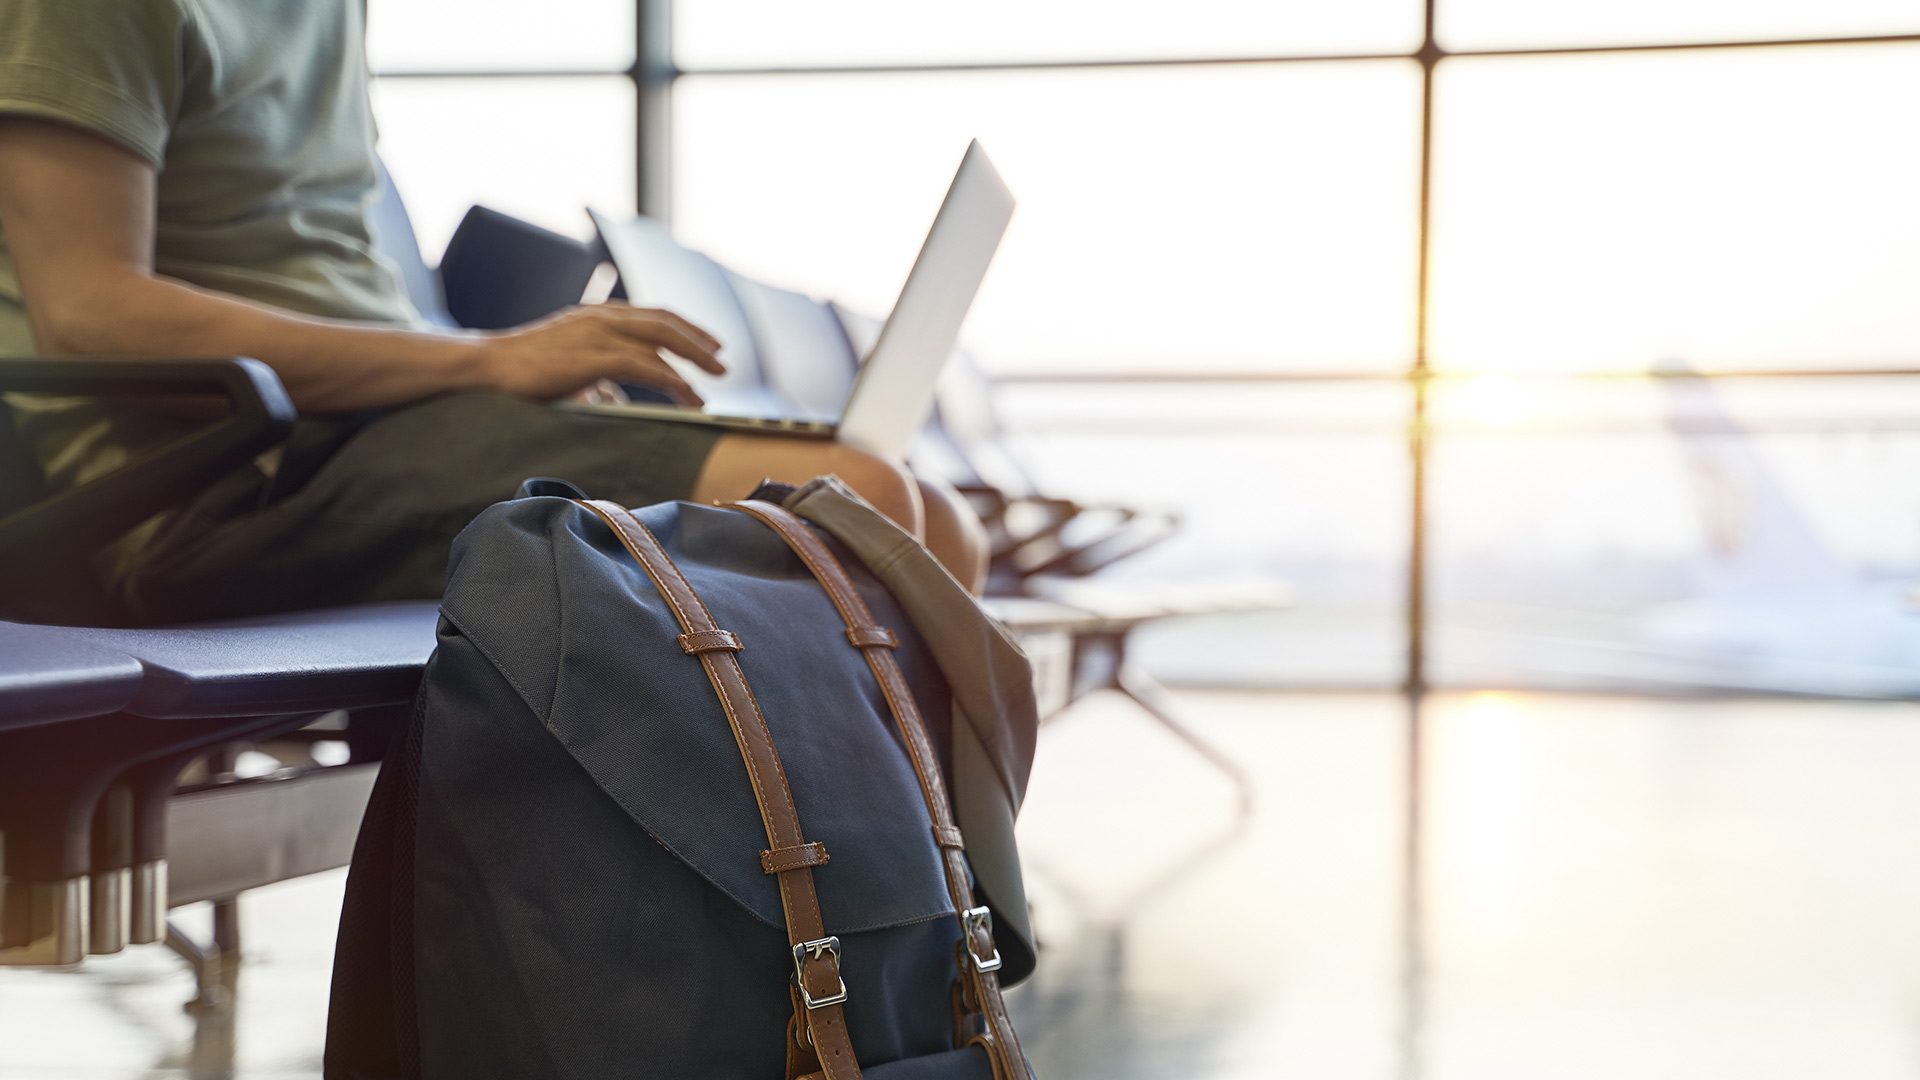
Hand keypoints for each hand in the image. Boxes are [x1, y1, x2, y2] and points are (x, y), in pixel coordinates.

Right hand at [476, 303, 725, 405]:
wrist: (486, 365)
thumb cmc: (522, 370)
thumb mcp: (567, 367)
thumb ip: (595, 377)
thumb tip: (613, 396)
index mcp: (598, 316)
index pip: (653, 315)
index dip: (686, 328)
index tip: (709, 343)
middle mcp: (602, 317)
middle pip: (665, 322)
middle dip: (698, 342)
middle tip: (722, 362)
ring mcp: (598, 333)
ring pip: (661, 341)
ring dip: (693, 361)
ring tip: (712, 382)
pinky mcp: (594, 356)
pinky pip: (646, 365)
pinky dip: (673, 380)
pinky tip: (688, 396)